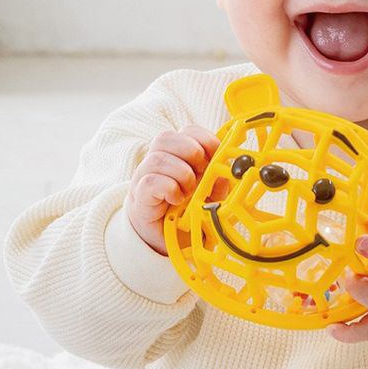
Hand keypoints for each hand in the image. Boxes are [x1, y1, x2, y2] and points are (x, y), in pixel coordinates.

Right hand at [124, 125, 222, 254]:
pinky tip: (176, 199)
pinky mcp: (139, 195)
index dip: (204, 138)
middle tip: (202, 172)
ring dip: (181, 173)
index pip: (186, 131)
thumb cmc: (186, 209)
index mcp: (177, 154)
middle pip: (166, 137)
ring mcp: (145, 176)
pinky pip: (150, 182)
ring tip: (189, 191)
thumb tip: (228, 166)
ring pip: (157, 158)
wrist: (164, 237)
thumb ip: (218, 179)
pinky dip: (169, 188)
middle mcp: (158, 160)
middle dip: (191, 151)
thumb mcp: (209, 193)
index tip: (217, 153)